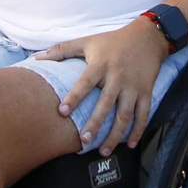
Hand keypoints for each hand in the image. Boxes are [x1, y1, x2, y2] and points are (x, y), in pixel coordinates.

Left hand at [38, 17, 169, 155]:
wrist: (148, 37)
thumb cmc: (113, 40)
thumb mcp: (88, 41)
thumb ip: (62, 50)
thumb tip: (39, 58)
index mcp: (101, 64)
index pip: (85, 82)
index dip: (74, 97)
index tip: (62, 112)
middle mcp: (118, 76)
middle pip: (106, 102)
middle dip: (95, 123)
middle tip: (84, 140)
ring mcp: (133, 86)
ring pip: (125, 114)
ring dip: (115, 134)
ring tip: (103, 150)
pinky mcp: (146, 92)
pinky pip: (143, 114)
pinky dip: (137, 130)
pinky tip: (129, 144)